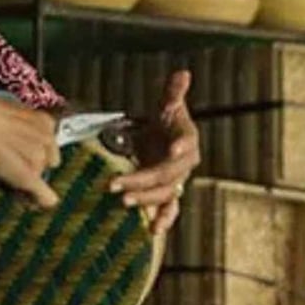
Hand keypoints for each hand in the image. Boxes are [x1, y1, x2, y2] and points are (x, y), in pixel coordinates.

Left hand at [110, 70, 200, 234]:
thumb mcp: (168, 105)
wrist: (165, 141)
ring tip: (123, 200)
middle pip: (166, 173)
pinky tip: (153, 230)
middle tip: (118, 183)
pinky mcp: (168, 195)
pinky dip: (163, 220)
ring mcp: (176, 182)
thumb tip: (183, 73)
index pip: (186, 142)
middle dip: (143, 179)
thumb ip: (174, 92)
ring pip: (165, 194)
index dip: (181, 145)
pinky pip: (169, 210)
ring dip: (145, 199)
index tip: (172, 147)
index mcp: (187, 140)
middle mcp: (184, 163)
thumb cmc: (166, 122)